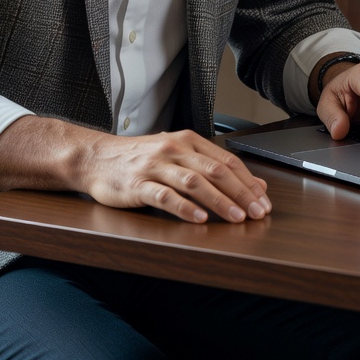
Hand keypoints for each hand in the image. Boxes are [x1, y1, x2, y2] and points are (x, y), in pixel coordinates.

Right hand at [0, 117, 270, 224]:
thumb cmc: (139, 159)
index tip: (264, 201)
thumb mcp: (176, 155)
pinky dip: (184, 208)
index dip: (248, 182)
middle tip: (258, 213)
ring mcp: (155, 165)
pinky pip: (164, 196)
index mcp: (187, 140)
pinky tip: (199, 219)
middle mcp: (174, 149)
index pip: (226, 160)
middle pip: (216, 171)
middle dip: (241, 194)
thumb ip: (211, 166)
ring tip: (237, 218)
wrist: (95, 157)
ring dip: (220, 201)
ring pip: (195, 182)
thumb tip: (252, 183)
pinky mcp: (137, 184)